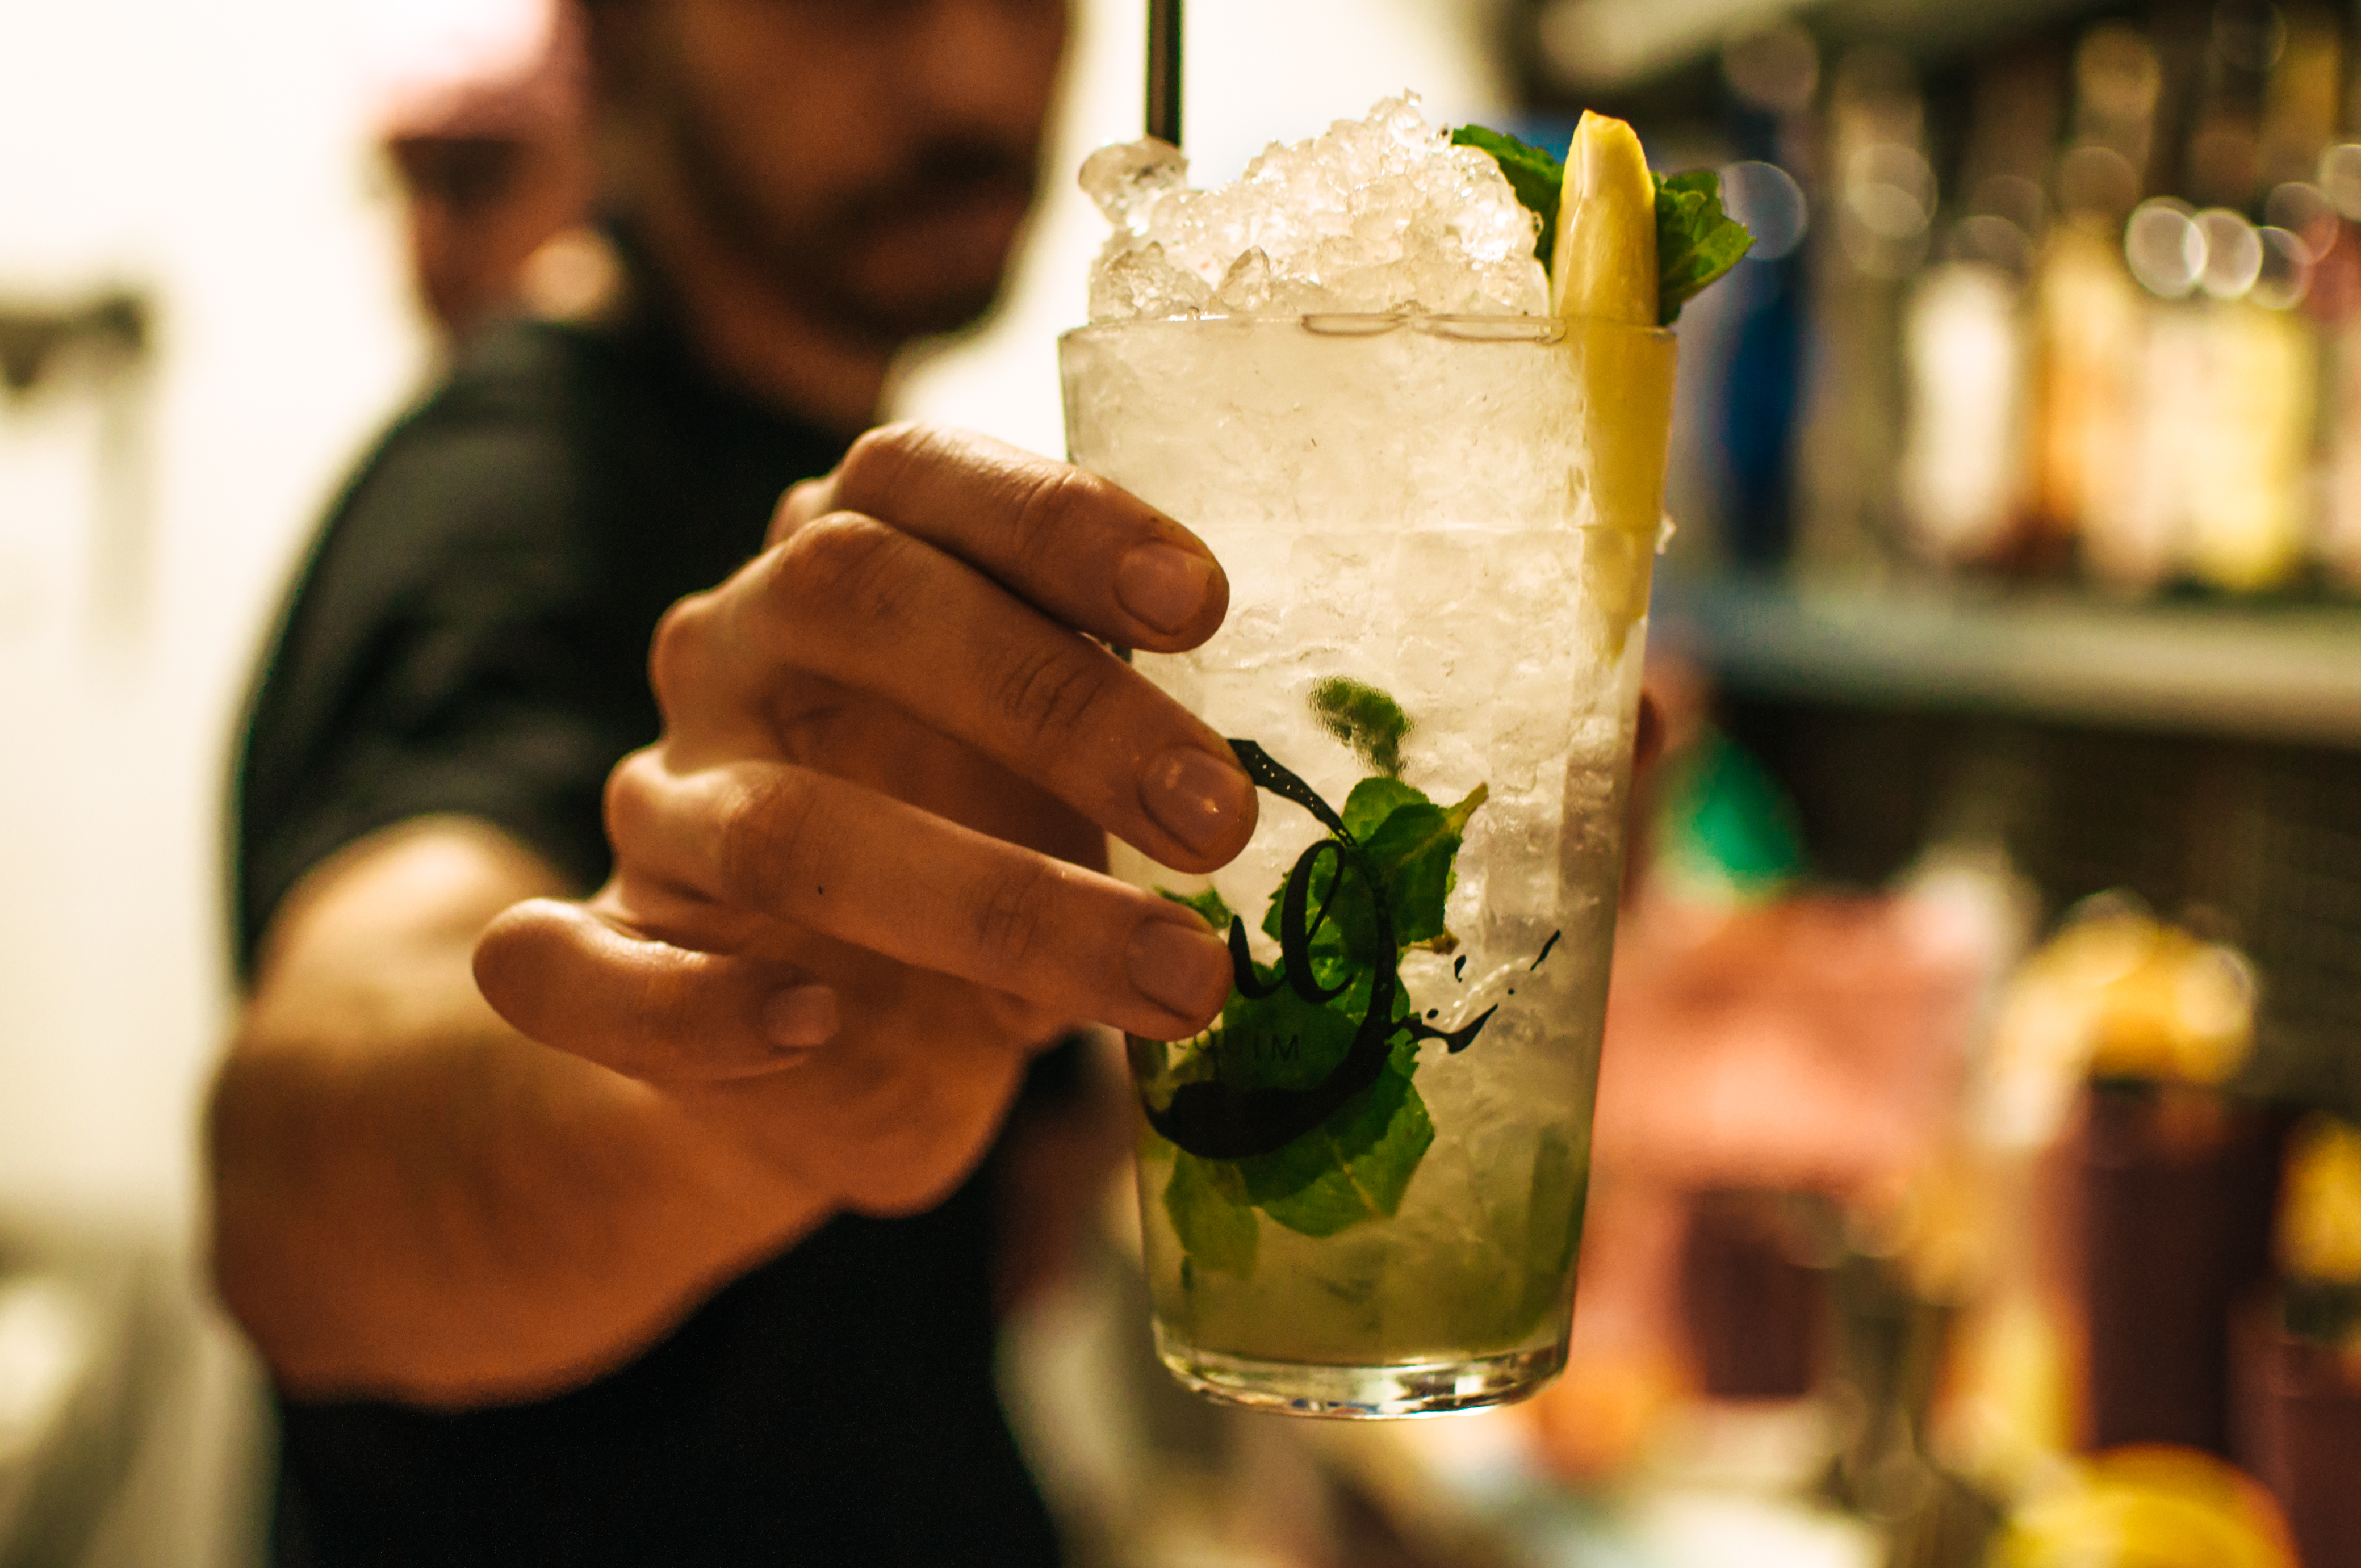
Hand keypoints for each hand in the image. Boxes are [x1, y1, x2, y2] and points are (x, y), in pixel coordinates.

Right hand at [473, 425, 1255, 1214]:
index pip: (916, 474)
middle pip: (855, 601)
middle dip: (1057, 703)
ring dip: (993, 902)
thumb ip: (1118, 729)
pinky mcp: (604, 951)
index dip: (1059, 518)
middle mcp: (736, 648)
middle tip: (1219, 818)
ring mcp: (663, 800)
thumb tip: (1272, 769)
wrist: (801, 1034)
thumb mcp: (1054, 774)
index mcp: (845, 562)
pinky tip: (816, 1027)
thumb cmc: (972, 855)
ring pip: (779, 824)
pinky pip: (580, 970)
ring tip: (1175, 979)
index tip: (1202, 605)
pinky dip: (700, 1010)